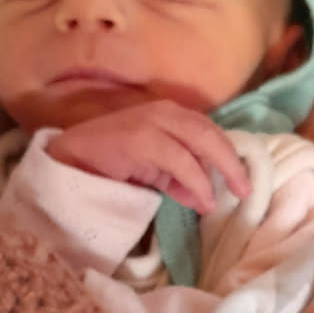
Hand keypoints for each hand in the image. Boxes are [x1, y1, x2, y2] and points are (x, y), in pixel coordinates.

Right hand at [47, 99, 249, 213]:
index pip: (209, 131)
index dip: (229, 155)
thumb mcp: (154, 174)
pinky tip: (202, 199)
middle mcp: (163, 112)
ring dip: (217, 171)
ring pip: (198, 140)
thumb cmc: (110, 165)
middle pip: (210, 132)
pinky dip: (195, 180)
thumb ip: (181, 181)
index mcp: (170, 116)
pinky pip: (178, 159)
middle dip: (231, 162)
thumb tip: (206, 198)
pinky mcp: (138, 137)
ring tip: (224, 199)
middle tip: (245, 190)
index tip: (242, 181)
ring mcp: (150, 122)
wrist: (68, 163)